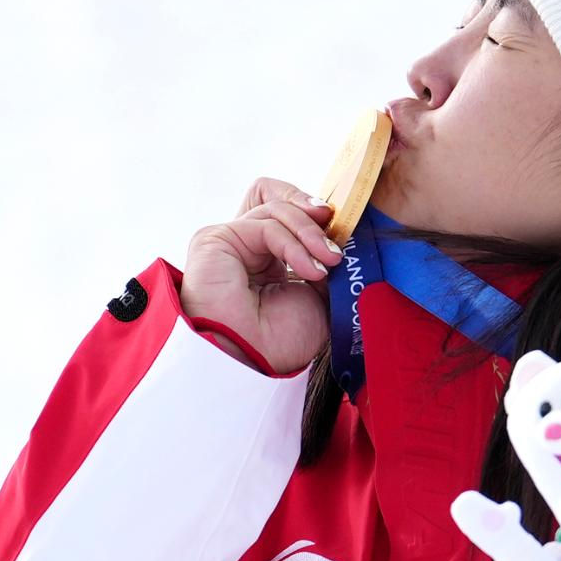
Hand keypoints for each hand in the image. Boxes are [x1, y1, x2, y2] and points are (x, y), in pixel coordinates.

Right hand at [180, 178, 343, 373]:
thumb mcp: (321, 295)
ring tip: (329, 262)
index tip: (344, 231)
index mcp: (269, 258)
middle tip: (337, 240)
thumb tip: (343, 235)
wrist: (254, 363)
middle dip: (313, 212)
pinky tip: (310, 270)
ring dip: (312, 234)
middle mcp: (248, 246)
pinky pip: (266, 225)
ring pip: (276, 209)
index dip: (314, 215)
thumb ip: (327, 259)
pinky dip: (295, 244)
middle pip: (278, 197)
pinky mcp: (216, 239)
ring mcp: (231, 241)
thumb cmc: (282, 340)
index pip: (287, 211)